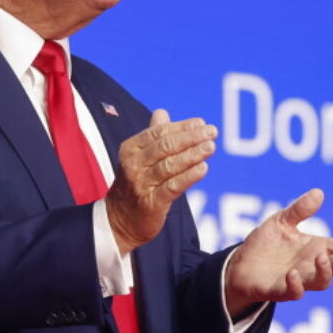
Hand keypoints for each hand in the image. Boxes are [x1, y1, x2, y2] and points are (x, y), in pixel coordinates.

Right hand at [106, 109, 216, 253]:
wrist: (120, 220)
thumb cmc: (136, 184)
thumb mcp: (138, 157)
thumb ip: (152, 135)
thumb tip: (162, 112)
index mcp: (131, 149)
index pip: (159, 132)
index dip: (182, 127)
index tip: (202, 123)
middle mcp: (134, 164)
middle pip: (165, 146)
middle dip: (191, 137)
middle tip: (212, 131)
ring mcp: (141, 184)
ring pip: (170, 165)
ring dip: (193, 154)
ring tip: (211, 146)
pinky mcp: (151, 203)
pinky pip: (173, 187)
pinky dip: (189, 176)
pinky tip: (203, 168)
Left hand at [224, 188, 332, 316]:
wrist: (239, 265)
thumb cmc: (265, 244)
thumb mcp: (281, 222)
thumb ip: (299, 210)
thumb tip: (319, 192)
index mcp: (316, 248)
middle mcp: (311, 266)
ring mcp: (298, 280)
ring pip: (321, 283)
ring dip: (324, 272)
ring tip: (319, 257)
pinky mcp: (279, 291)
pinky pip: (293, 293)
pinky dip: (295, 285)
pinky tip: (292, 273)